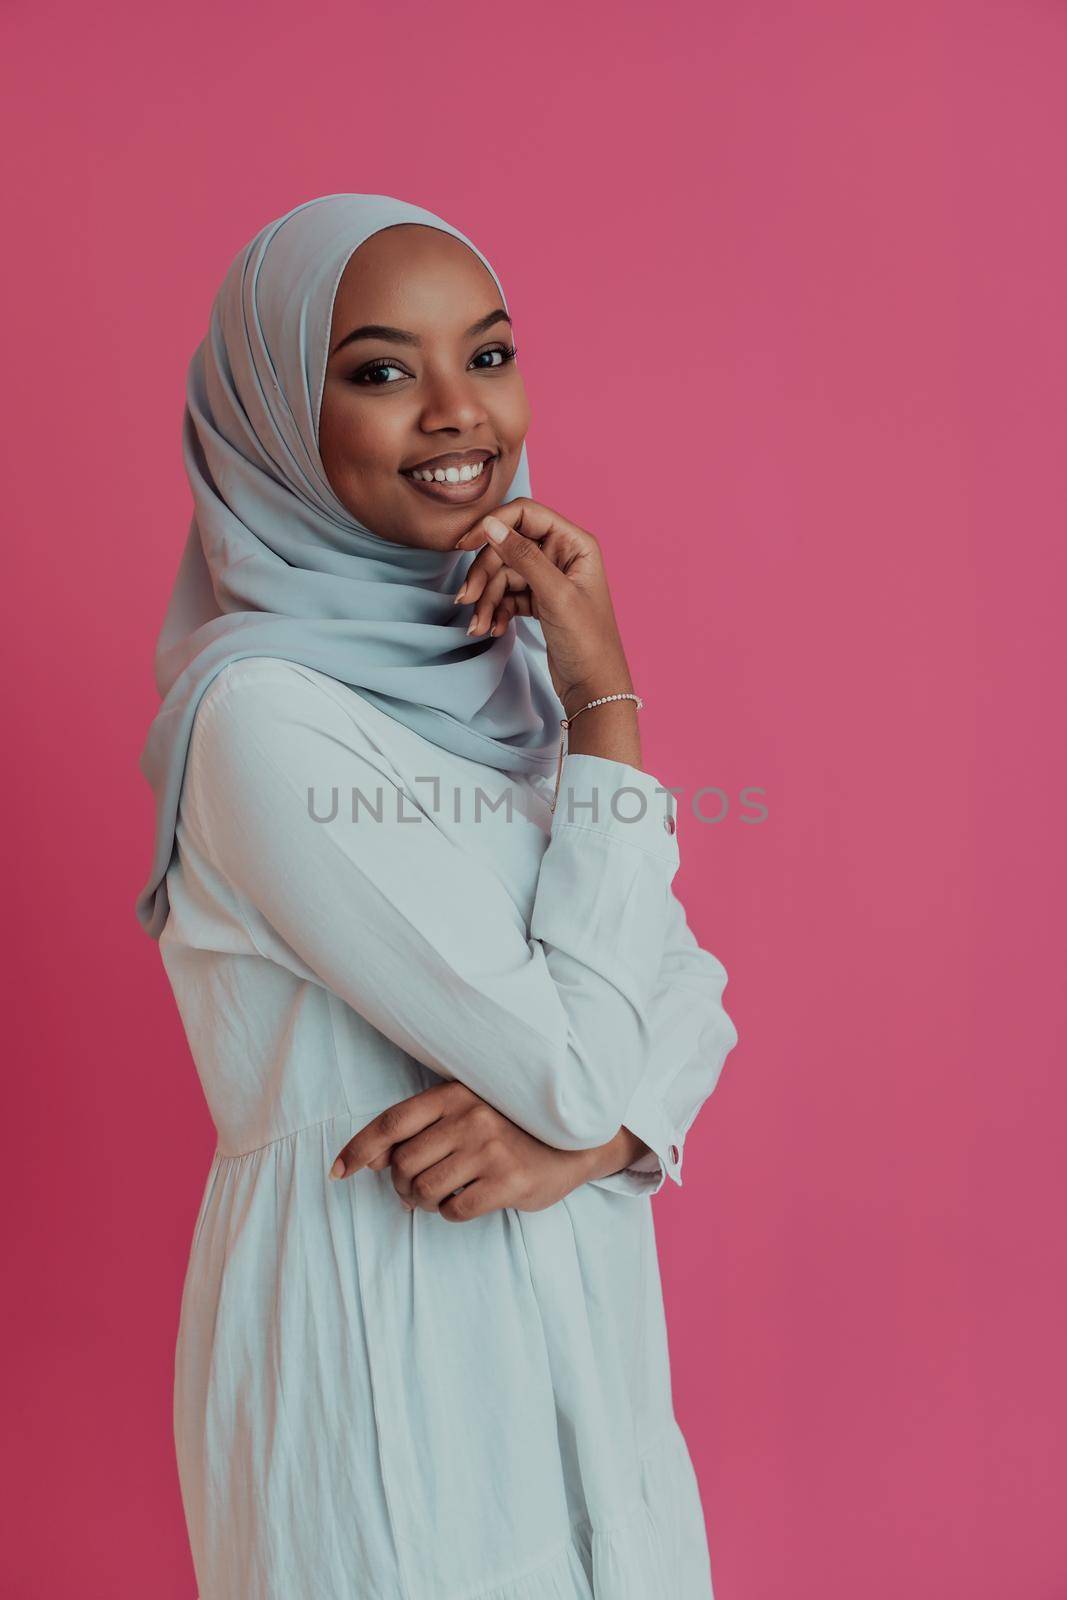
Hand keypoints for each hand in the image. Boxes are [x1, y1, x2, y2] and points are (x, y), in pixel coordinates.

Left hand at [329, 1081, 646, 1220]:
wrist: (576, 1141)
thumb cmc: (511, 1126)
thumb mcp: (468, 1111)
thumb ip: (422, 1127)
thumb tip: (370, 1159)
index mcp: (454, 1093)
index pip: (391, 1122)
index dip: (359, 1149)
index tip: (338, 1171)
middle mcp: (470, 1117)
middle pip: (402, 1164)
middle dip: (400, 1185)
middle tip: (416, 1189)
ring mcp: (490, 1149)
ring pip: (423, 1191)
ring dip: (424, 1202)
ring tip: (443, 1194)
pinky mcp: (508, 1182)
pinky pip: (454, 1210)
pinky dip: (451, 1212)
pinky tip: (468, 1200)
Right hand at [451, 498, 633, 715]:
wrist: (594, 688)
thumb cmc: (587, 641)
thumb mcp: (554, 595)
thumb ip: (523, 557)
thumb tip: (490, 526)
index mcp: (575, 543)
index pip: (525, 515)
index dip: (493, 525)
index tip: (465, 545)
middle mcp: (562, 555)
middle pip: (507, 547)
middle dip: (485, 574)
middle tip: (467, 600)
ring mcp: (549, 578)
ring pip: (502, 574)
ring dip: (486, 599)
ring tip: (477, 626)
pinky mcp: (538, 600)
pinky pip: (506, 594)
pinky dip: (495, 610)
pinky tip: (492, 629)